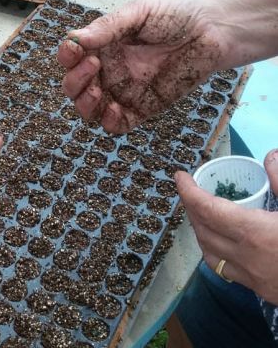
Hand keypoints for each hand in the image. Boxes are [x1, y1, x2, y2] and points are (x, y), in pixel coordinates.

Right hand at [57, 0, 229, 132]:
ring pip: (90, 108)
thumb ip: (108, 27)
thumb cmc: (177, 15)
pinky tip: (114, 109)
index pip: (72, 57)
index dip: (67, 56)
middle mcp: (108, 71)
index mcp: (103, 47)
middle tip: (93, 65)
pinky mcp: (142, 108)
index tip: (75, 49)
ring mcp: (123, 91)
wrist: (214, 31)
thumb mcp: (139, 13)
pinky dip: (109, 121)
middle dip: (74, 80)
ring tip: (95, 90)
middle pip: (74, 87)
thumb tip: (75, 38)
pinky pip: (117, 123)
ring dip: (85, 103)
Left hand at [177, 150, 277, 302]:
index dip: (188, 191)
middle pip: (203, 230)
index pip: (207, 209)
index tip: (179, 177)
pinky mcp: (261, 291)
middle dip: (191, 209)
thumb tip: (271, 156)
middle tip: (191, 191)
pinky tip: (225, 245)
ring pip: (209, 254)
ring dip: (200, 231)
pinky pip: (225, 270)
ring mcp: (252, 278)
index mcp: (255, 233)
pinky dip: (216, 252)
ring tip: (203, 215)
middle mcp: (246, 257)